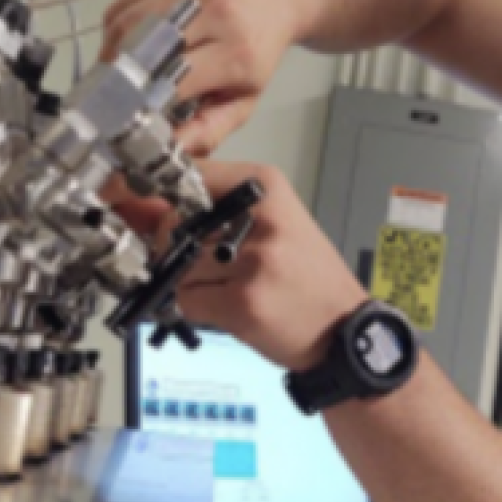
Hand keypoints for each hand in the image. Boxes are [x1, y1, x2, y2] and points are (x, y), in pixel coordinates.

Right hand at [102, 0, 302, 154]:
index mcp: (237, 51)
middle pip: (144, 48)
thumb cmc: (259, 49)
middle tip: (109, 101)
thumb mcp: (246, 97)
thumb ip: (210, 129)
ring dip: (111, 53)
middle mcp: (215, 10)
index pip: (176, 82)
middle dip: (120, 79)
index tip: (128, 122)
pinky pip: (126, 0)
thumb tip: (171, 150)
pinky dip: (116, 27)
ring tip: (113, 75)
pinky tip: (124, 45)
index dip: (146, 104)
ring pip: (128, 22)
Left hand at [175, 159, 369, 372]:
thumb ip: (223, 207)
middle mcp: (260, 218)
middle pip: (177, 224)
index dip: (174, 199)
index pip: (193, 174)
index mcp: (267, 187)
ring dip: (190, 282)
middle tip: (213, 264)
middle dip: (179, 247)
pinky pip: (186, 300)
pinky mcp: (242, 302)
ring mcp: (252, 261)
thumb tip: (156, 208)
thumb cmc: (308, 275)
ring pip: (177, 265)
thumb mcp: (276, 220)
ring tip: (227, 288)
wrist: (345, 327)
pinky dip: (197, 308)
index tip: (177, 215)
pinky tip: (227, 308)